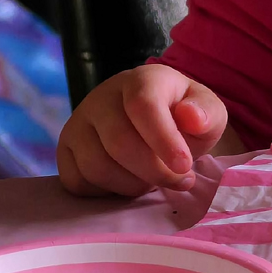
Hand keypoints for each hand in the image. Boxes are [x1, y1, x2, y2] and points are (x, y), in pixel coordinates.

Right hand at [57, 65, 228, 197]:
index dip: (163, 140)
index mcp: (140, 80)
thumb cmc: (182, 118)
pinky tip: (128, 182)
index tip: (184, 166)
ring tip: (153, 180)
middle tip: (179, 181)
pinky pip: (77, 182)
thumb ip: (207, 114)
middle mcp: (101, 97)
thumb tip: (192, 117)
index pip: (142, 106)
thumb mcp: (207, 113)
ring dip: (131, 184)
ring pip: (96, 166)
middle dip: (153, 171)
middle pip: (119, 142)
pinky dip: (106, 192)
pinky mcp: (64, 150)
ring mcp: (78, 123)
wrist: (154, 124)